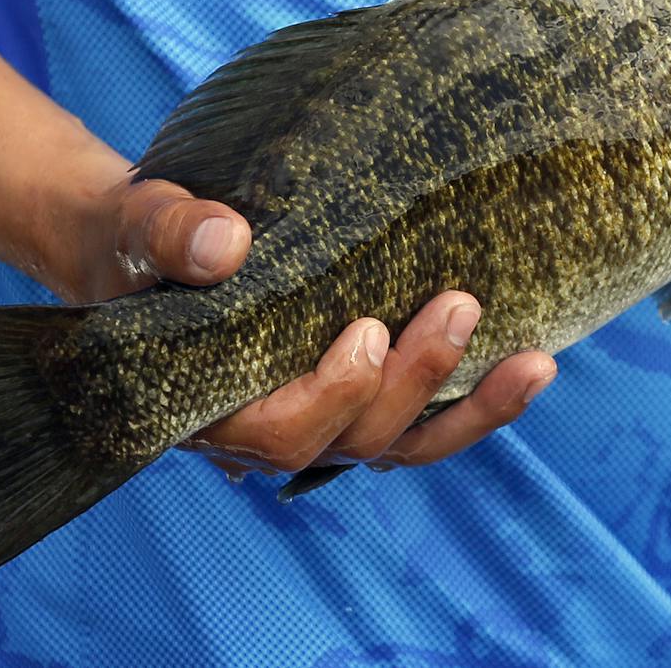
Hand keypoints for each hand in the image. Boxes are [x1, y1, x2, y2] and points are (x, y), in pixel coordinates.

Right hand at [45, 159, 554, 477]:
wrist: (142, 249)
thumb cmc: (134, 243)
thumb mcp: (138, 225)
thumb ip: (169, 233)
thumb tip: (225, 243)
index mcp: (208, 406)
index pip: (277, 434)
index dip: (331, 396)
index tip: (367, 333)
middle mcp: (268, 426)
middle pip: (354, 441)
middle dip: (415, 385)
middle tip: (460, 305)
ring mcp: (318, 414)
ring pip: (401, 443)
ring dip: (471, 410)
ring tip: (536, 364)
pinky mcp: (354, 392)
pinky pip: (419, 419)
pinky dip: (473, 400)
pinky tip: (529, 362)